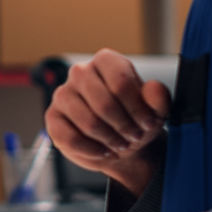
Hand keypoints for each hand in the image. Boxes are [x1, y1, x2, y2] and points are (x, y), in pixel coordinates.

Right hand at [44, 49, 170, 195]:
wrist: (121, 144)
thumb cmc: (136, 121)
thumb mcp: (155, 111)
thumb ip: (159, 98)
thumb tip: (154, 88)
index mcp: (106, 61)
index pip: (120, 81)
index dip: (137, 109)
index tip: (147, 123)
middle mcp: (80, 72)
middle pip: (104, 103)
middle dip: (124, 127)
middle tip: (133, 136)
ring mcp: (62, 94)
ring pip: (88, 122)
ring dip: (109, 140)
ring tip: (119, 143)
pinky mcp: (52, 117)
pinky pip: (71, 138)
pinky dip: (92, 150)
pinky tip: (102, 150)